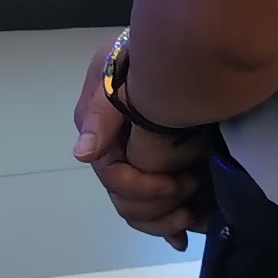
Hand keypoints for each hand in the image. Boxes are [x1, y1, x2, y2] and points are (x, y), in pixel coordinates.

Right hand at [71, 69, 218, 249]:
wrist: (178, 47)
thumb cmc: (141, 54)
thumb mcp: (114, 69)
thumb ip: (100, 113)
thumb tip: (83, 155)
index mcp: (99, 134)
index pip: (113, 179)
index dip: (143, 186)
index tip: (178, 180)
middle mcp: (113, 155)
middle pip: (125, 203)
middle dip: (159, 206)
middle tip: (193, 188)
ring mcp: (135, 165)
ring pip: (138, 213)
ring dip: (166, 219)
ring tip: (194, 213)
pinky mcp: (156, 170)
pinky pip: (155, 212)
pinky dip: (172, 225)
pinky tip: (187, 230)